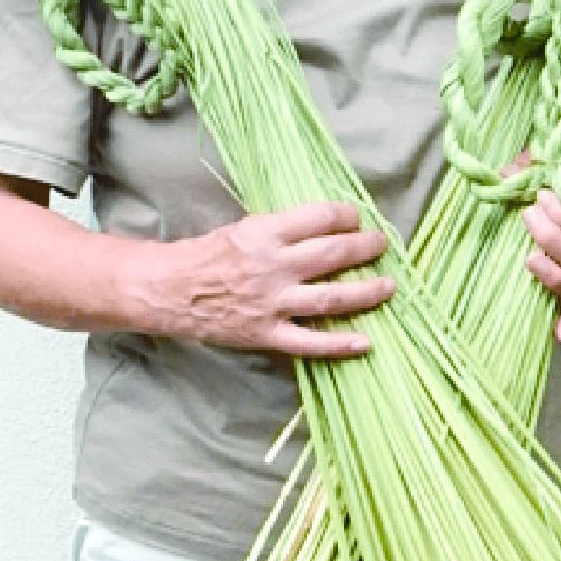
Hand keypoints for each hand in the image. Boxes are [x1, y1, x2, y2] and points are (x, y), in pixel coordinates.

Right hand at [158, 200, 392, 358]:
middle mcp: (273, 266)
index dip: (347, 216)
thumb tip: (327, 224)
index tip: (358, 218)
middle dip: (365, 247)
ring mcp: (272, 303)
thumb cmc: (209, 254)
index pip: (321, 217)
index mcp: (266, 232)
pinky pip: (309, 342)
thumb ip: (284, 228)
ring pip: (330, 297)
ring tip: (389, 285)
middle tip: (382, 245)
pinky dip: (339, 344)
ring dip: (366, 291)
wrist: (171, 290)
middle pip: (333, 254)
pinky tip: (366, 342)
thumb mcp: (246, 227)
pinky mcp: (266, 334)